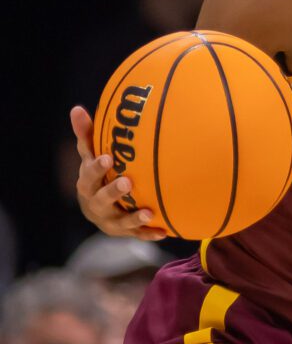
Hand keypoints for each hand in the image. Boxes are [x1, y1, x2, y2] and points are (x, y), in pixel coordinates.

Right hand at [69, 106, 165, 240]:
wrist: (101, 209)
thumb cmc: (98, 174)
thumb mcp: (91, 155)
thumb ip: (86, 134)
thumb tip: (76, 108)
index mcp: (87, 185)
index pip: (88, 175)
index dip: (96, 168)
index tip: (108, 157)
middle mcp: (96, 205)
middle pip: (101, 199)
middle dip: (113, 192)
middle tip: (127, 182)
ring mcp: (110, 220)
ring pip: (120, 222)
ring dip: (133, 218)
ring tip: (147, 212)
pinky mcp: (125, 232)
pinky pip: (138, 235)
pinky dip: (149, 233)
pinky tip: (164, 231)